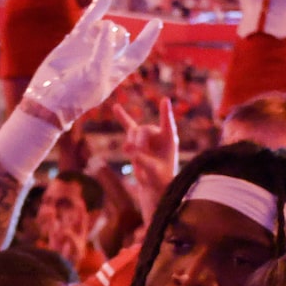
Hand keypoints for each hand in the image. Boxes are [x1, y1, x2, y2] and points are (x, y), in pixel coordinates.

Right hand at [17, 0, 161, 128]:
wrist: (48, 100)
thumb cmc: (75, 95)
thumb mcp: (94, 76)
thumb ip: (103, 51)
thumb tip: (109, 24)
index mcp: (116, 72)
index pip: (138, 52)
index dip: (148, 38)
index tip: (157, 22)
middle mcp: (106, 58)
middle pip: (121, 38)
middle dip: (116, 36)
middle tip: (101, 45)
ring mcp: (90, 48)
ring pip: (106, 28)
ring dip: (104, 26)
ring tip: (91, 37)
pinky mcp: (75, 42)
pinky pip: (88, 21)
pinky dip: (97, 8)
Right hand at [122, 96, 179, 210]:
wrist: (155, 184)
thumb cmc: (160, 179)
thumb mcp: (152, 171)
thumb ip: (142, 159)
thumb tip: (127, 147)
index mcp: (170, 139)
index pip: (167, 123)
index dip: (165, 113)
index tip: (165, 100)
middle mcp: (159, 134)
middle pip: (144, 130)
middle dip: (139, 143)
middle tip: (136, 156)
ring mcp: (147, 136)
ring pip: (134, 131)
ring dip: (131, 144)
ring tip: (134, 157)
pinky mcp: (137, 140)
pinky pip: (128, 125)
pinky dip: (122, 117)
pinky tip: (115, 107)